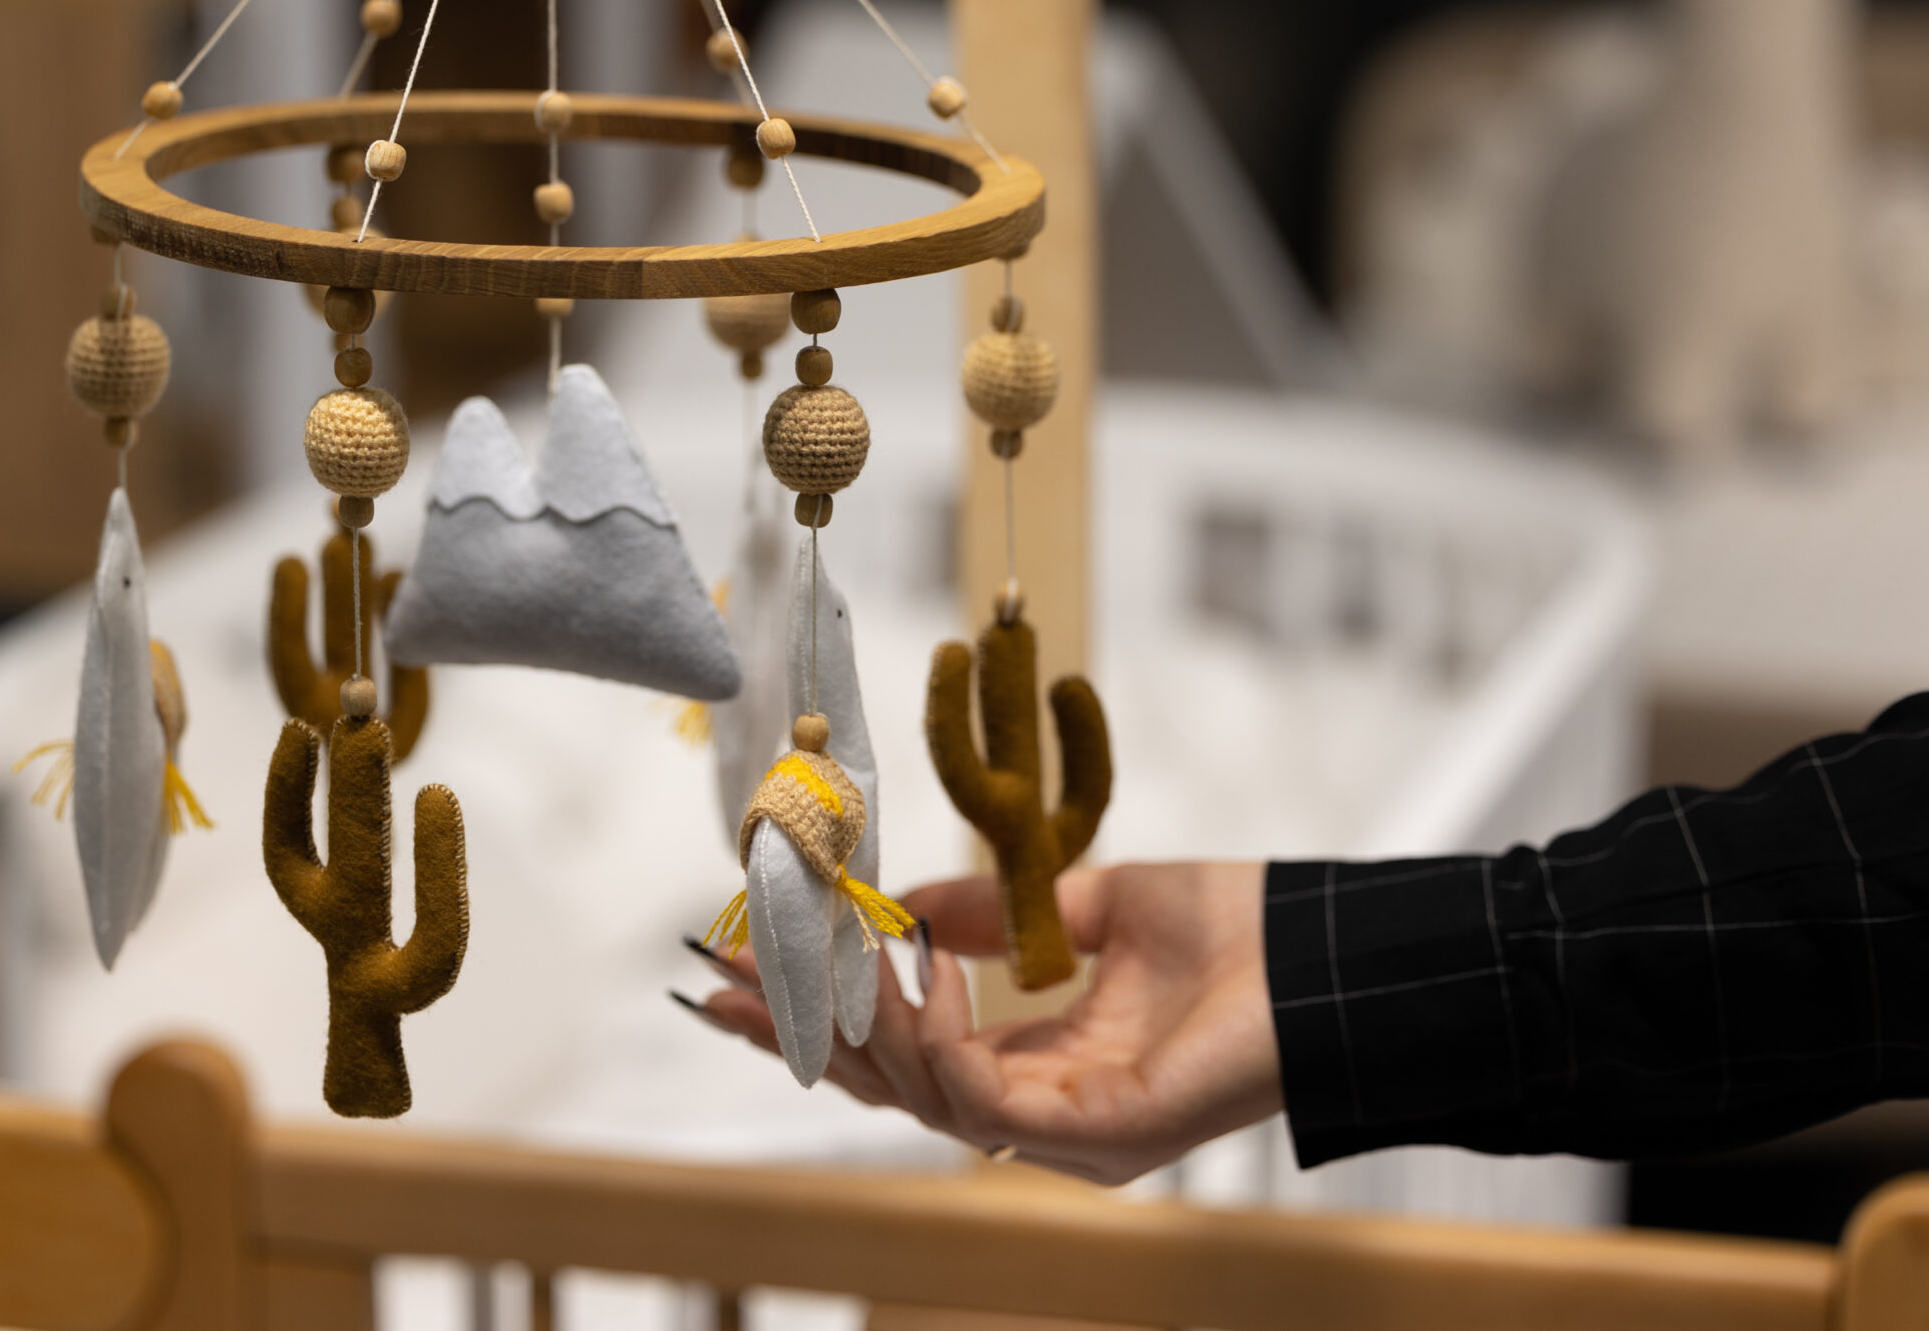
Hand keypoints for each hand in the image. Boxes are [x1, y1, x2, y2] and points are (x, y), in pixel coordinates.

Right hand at [688, 862, 1281, 1183]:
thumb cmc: (1233, 935)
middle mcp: (1044, 1117)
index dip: (829, 1018)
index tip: (750, 970)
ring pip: (923, 1100)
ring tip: (836, 951)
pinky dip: (938, 1036)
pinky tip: (922, 974)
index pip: (907, 1060)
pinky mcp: (1100, 1138)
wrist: (1319, 955)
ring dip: (864, 1024)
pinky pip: (983, 1099)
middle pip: (892, 1092)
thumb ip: (992, 916)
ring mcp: (1069, 1139)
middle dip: (803, 1037)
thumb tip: (908, 907)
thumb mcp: (1083, 906)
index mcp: (1041, 1068)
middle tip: (725, 983)